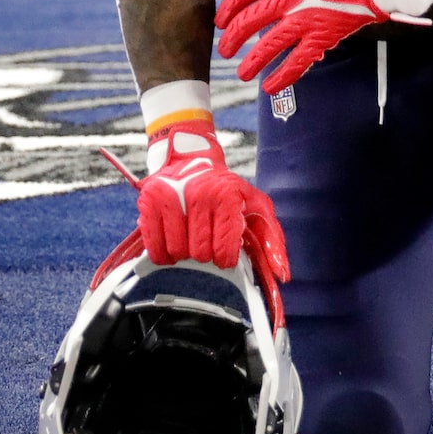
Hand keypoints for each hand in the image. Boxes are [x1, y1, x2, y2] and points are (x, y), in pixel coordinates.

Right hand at [93, 116, 288, 315]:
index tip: (224, 254)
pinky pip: (155, 247)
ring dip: (184, 254)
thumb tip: (283, 274)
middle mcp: (198, 194)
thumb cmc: (227, 190)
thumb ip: (273, 241)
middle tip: (206, 242)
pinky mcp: (149, 201)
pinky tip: (173, 243)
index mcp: (227, 196)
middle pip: (199, 254)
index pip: (224, 250)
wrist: (192, 158)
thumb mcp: (257, 207)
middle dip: (205, 255)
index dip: (225, 259)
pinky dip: (164, 254)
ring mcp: (170, 197)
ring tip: (190, 239)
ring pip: (176, 252)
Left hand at [216, 0, 432, 98]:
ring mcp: (304, 21)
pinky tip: (270, 86)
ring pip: (270, 45)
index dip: (228, 8)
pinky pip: (298, 61)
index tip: (220, 21)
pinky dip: (283, 75)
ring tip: (242, 73)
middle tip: (225, 50)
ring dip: (253, 61)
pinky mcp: (322, 37)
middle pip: (250, 21)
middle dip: (233, 38)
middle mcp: (288, 0)